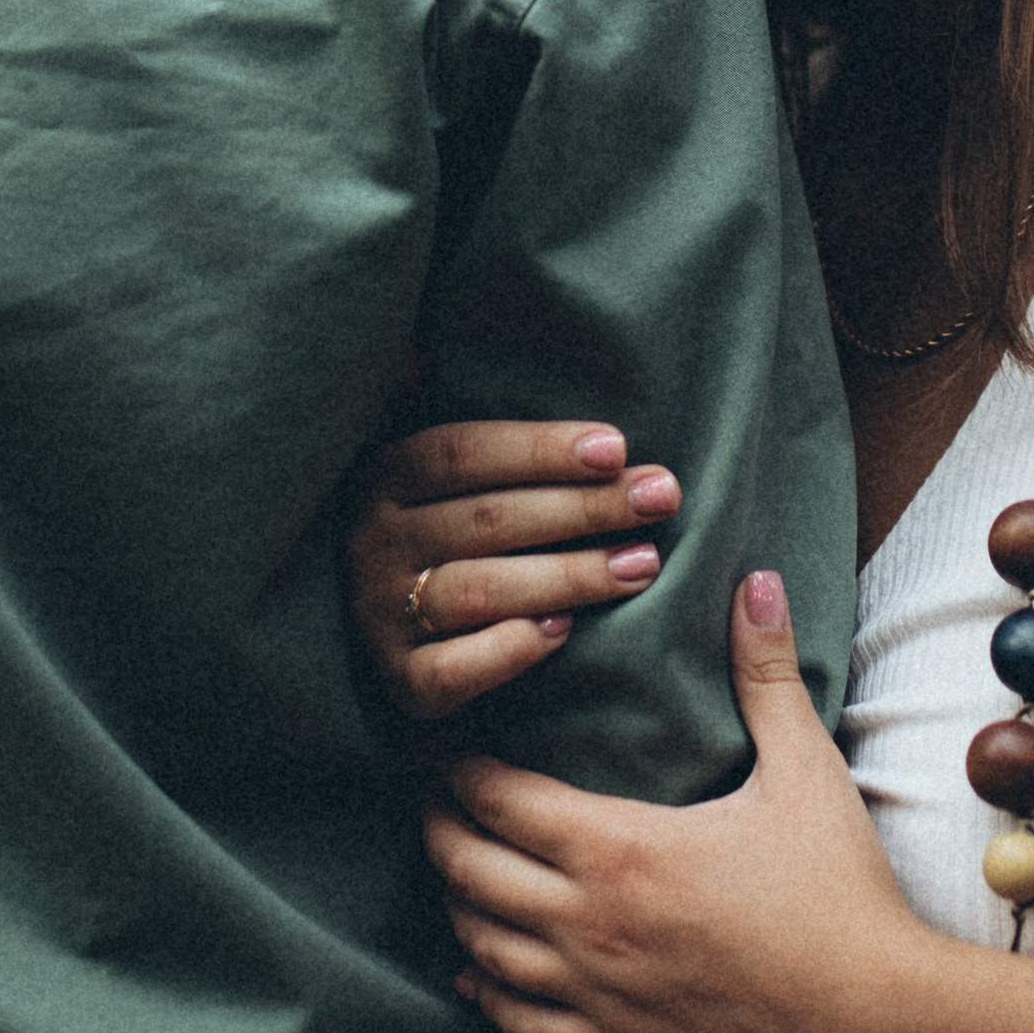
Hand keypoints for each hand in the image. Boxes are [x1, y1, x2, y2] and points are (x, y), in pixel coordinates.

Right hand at [349, 419, 681, 720]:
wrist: (392, 631)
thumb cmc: (445, 526)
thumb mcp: (438, 465)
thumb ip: (450, 415)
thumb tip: (425, 350)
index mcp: (383, 475)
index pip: (464, 452)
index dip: (541, 449)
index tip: (617, 447)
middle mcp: (373, 543)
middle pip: (488, 519)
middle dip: (585, 507)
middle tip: (660, 498)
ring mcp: (381, 615)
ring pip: (481, 591)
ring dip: (569, 577)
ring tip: (642, 563)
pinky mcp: (401, 682)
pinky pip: (454, 672)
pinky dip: (510, 651)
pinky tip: (565, 632)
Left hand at [427, 572, 929, 1032]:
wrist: (871, 1018)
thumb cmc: (839, 891)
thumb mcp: (806, 770)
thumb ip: (766, 673)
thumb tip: (754, 582)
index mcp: (622, 849)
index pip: (500, 801)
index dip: (458, 773)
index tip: (443, 749)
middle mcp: (589, 924)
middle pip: (470, 870)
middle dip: (439, 828)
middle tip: (432, 800)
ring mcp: (597, 994)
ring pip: (483, 947)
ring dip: (458, 904)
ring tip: (454, 870)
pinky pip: (521, 1024)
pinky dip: (486, 992)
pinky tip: (476, 972)